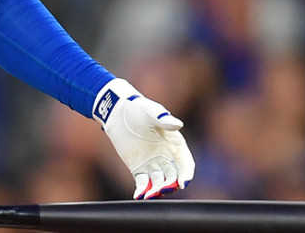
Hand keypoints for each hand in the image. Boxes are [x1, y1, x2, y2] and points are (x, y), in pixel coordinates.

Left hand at [93, 78, 194, 199]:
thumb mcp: (152, 112)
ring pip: (159, 181)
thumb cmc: (139, 109)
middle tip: (164, 189)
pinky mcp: (138, 168)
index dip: (186, 174)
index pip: (186, 163)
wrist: (118, 111)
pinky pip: (142, 182)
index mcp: (176, 145)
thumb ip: (164, 119)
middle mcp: (167, 157)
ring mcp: (153, 164)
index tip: (183, 182)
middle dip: (171, 184)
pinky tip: (139, 195)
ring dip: (156, 189)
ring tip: (150, 194)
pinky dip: (142, 189)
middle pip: (173, 176)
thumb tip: (177, 124)